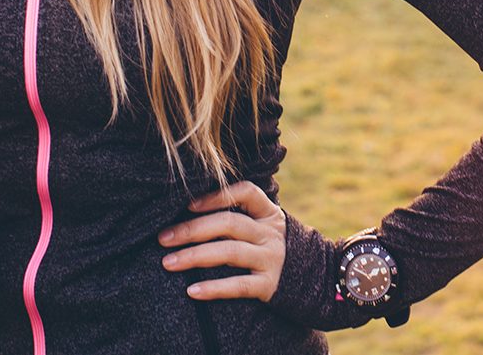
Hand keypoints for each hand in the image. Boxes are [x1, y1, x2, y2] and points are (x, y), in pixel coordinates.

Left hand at [157, 181, 286, 301]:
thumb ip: (240, 215)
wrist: (319, 280)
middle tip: (163, 238)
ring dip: (194, 256)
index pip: (245, 192)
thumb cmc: (275, 247)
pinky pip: (238, 285)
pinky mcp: (270, 285)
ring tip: (168, 263)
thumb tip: (190, 209)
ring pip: (229, 252)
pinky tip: (192, 291)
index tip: (187, 205)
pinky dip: (214, 288)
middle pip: (228, 223)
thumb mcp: (266, 225)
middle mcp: (270, 232)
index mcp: (268, 212)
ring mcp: (271, 258)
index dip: (215, 196)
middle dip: (192, 229)